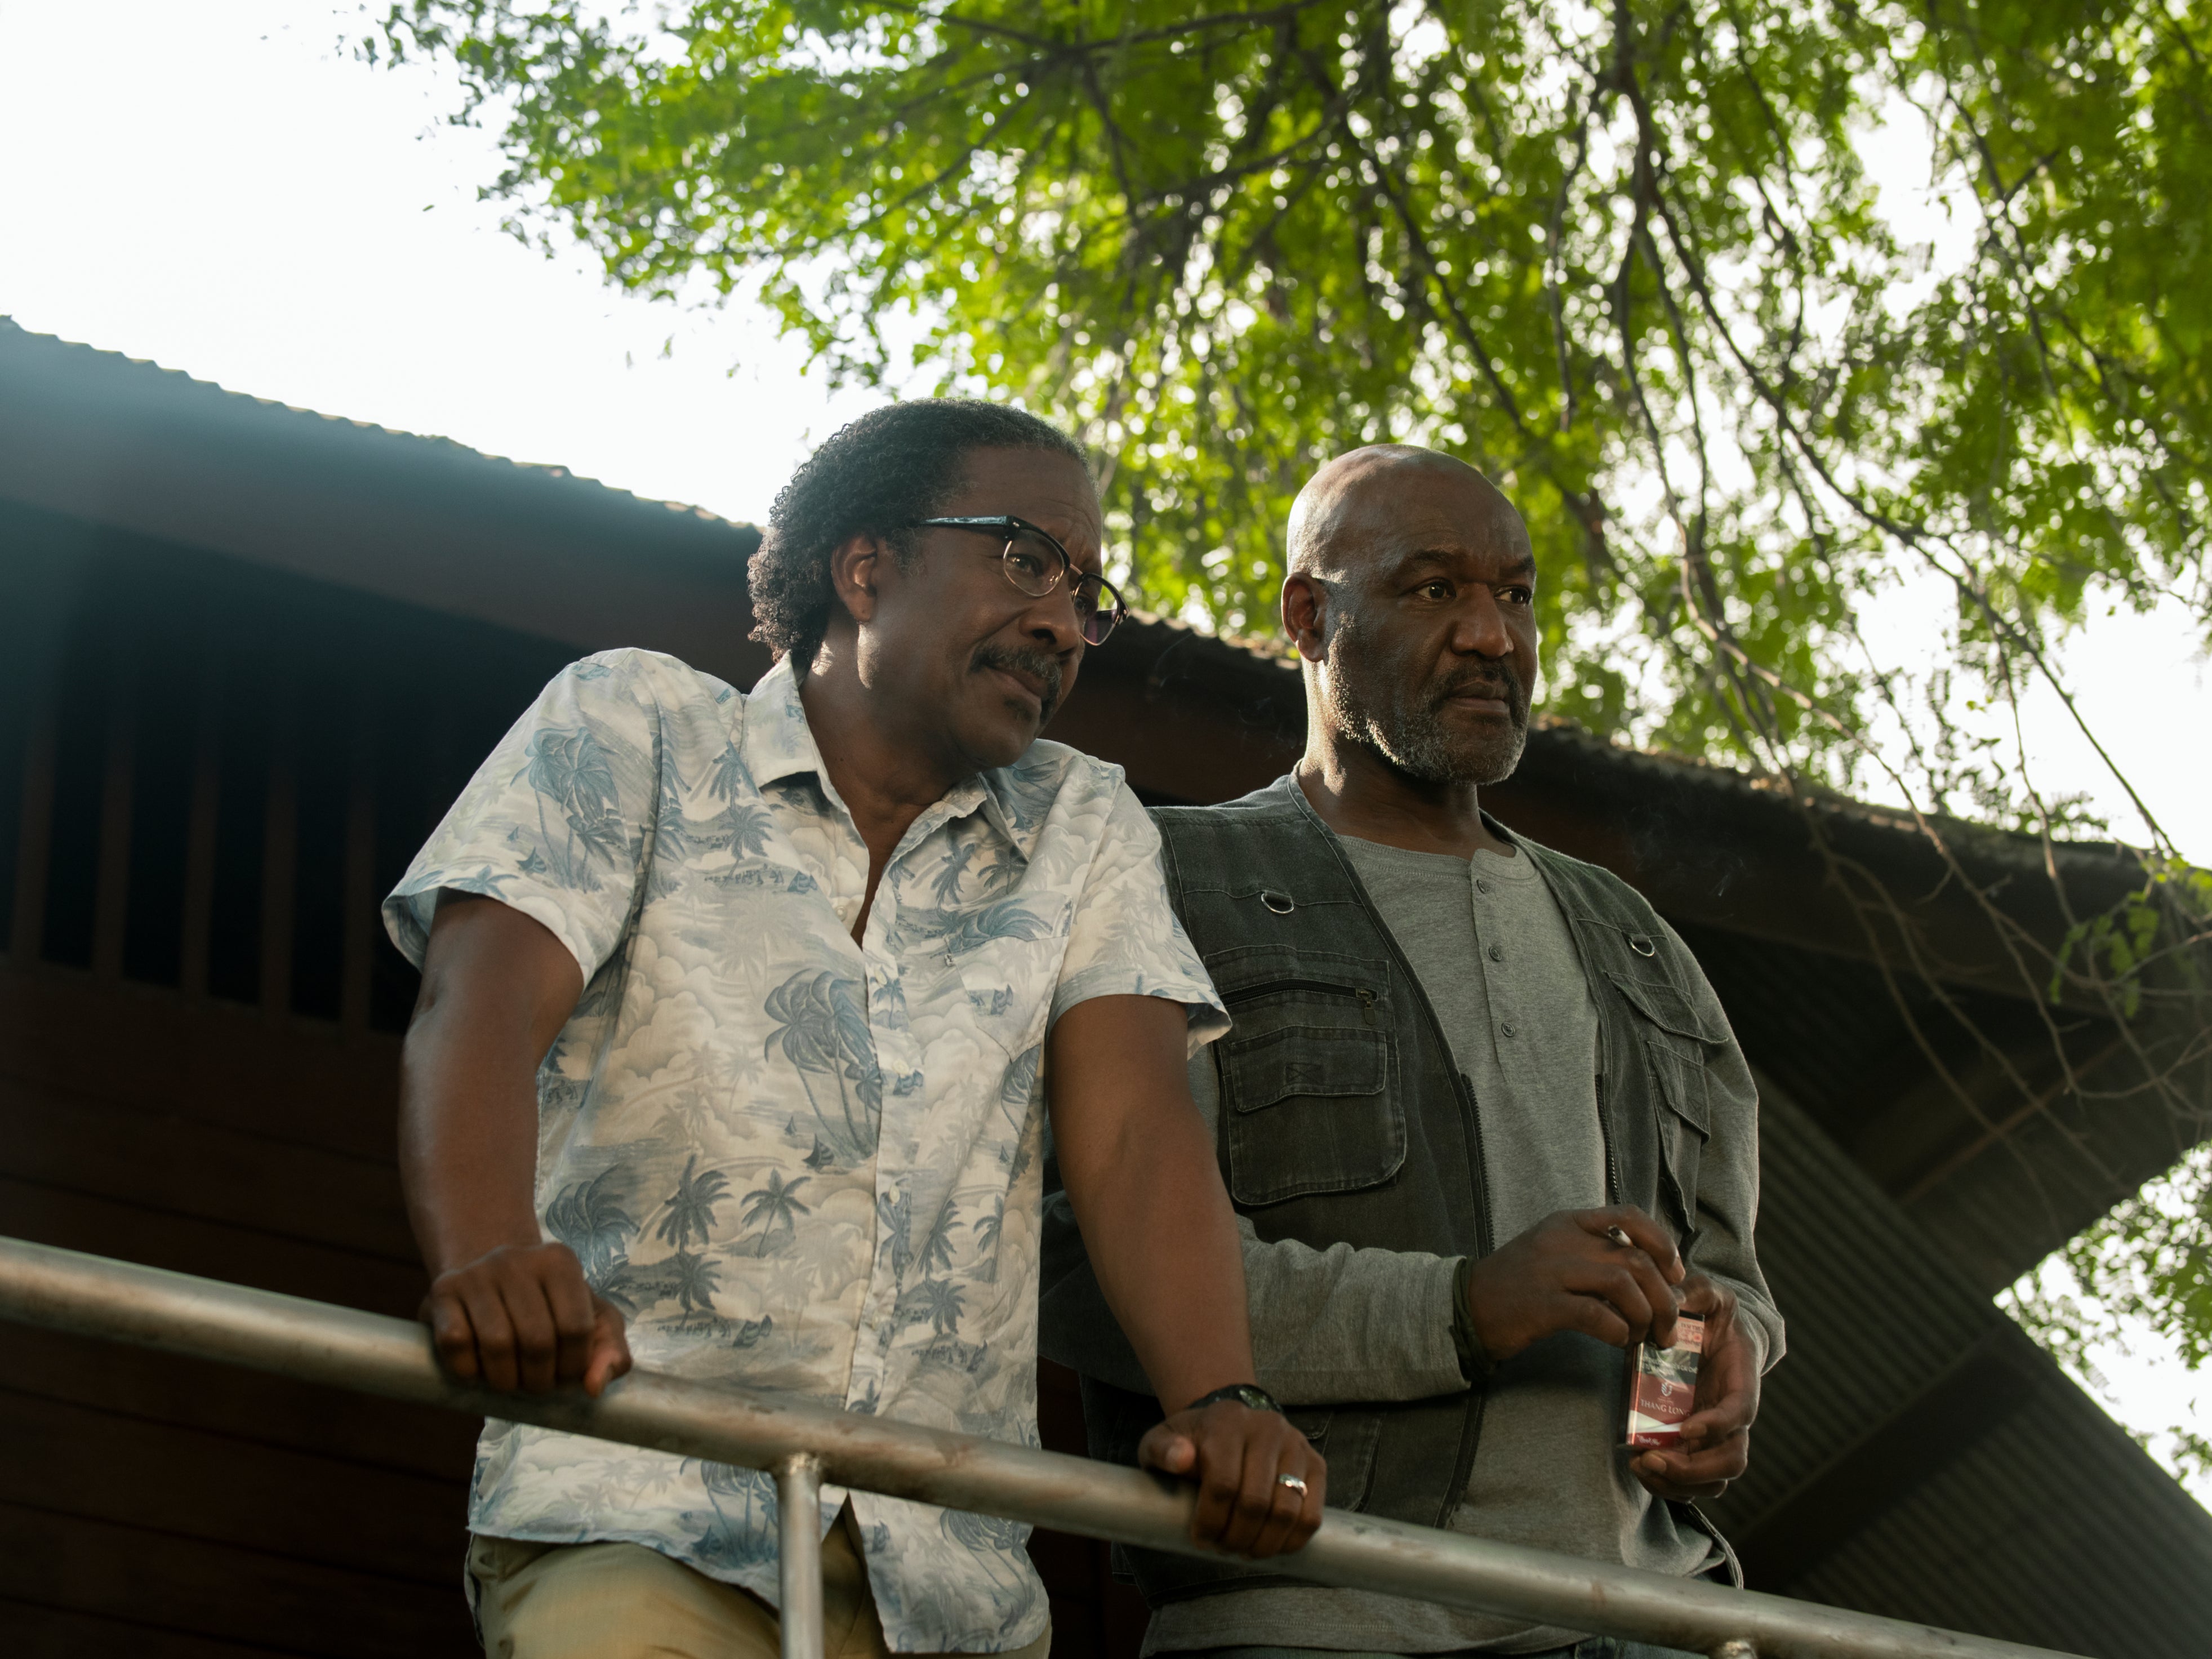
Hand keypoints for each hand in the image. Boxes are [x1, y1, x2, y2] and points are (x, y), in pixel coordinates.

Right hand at [422, 1240, 632, 1395]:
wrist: (490, 1279)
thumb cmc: (549, 1307)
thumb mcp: (591, 1321)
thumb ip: (610, 1353)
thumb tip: (594, 1388)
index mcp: (560, 1262)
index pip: (576, 1328)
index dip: (573, 1367)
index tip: (565, 1376)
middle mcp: (517, 1259)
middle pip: (537, 1341)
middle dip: (540, 1380)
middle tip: (537, 1385)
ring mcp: (477, 1273)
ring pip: (497, 1345)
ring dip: (505, 1381)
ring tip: (511, 1382)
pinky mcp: (442, 1291)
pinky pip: (456, 1344)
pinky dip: (468, 1371)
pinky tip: (478, 1371)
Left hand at [1138, 1400, 1325, 1558]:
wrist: (1228, 1422)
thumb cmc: (1191, 1441)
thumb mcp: (1161, 1441)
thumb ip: (1162, 1450)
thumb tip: (1180, 1459)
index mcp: (1226, 1423)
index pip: (1223, 1484)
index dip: (1211, 1522)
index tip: (1201, 1540)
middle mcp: (1266, 1428)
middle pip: (1255, 1502)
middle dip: (1236, 1538)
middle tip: (1223, 1549)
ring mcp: (1295, 1445)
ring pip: (1287, 1512)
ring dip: (1264, 1544)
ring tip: (1245, 1551)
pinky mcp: (1316, 1463)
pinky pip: (1312, 1514)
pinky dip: (1293, 1541)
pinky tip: (1272, 1546)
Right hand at [1464, 1205, 1684, 1362]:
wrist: (1468, 1305)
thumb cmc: (1519, 1284)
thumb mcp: (1555, 1251)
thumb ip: (1595, 1253)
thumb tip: (1651, 1275)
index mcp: (1569, 1223)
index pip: (1629, 1216)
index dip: (1663, 1244)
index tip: (1675, 1274)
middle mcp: (1563, 1240)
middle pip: (1636, 1260)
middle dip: (1664, 1298)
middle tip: (1668, 1327)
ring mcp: (1551, 1271)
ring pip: (1623, 1285)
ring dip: (1645, 1317)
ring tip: (1644, 1337)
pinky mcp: (1542, 1305)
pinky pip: (1596, 1315)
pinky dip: (1618, 1331)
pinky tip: (1618, 1341)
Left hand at [1632, 1274, 1757, 1499]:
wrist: (1717, 1334)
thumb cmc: (1713, 1316)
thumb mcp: (1709, 1295)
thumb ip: (1697, 1291)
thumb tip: (1675, 1295)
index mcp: (1742, 1384)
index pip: (1739, 1414)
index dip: (1717, 1425)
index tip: (1686, 1427)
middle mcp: (1734, 1419)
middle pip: (1731, 1461)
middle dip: (1694, 1468)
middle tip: (1654, 1459)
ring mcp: (1717, 1437)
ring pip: (1713, 1480)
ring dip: (1678, 1483)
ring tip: (1642, 1467)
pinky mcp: (1697, 1446)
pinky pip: (1692, 1480)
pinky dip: (1669, 1484)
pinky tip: (1640, 1468)